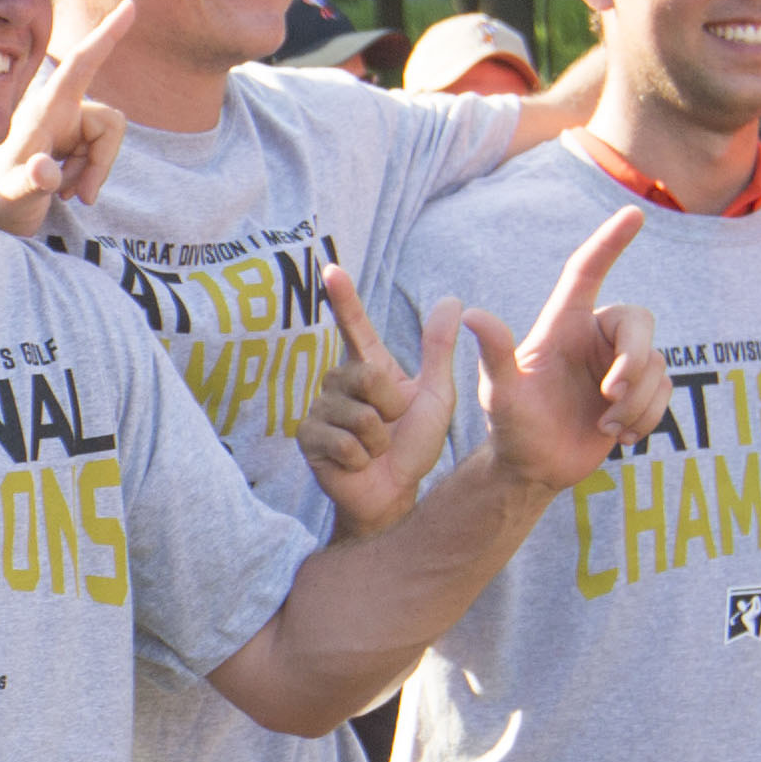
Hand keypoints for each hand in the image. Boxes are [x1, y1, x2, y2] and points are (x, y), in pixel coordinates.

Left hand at [0, 2, 129, 235]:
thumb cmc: (0, 200)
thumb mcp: (13, 195)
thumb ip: (31, 181)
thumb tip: (45, 170)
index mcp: (46, 109)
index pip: (80, 65)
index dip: (106, 36)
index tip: (129, 6)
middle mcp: (60, 112)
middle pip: (110, 122)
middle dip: (101, 162)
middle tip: (78, 194)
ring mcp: (68, 129)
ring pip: (107, 142)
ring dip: (91, 172)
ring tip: (62, 191)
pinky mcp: (74, 145)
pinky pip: (101, 156)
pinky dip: (89, 177)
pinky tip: (64, 191)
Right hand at [296, 266, 453, 538]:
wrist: (395, 493)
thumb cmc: (413, 446)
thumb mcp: (434, 395)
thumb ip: (437, 350)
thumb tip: (452, 299)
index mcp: (369, 368)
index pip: (355, 326)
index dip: (343, 298)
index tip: (331, 268)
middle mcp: (339, 383)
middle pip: (366, 375)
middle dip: (389, 406)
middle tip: (391, 427)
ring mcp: (320, 410)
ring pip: (357, 413)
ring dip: (377, 438)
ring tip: (374, 448)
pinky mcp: (308, 438)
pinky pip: (343, 441)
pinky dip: (361, 457)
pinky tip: (358, 463)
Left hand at [460, 209, 664, 494]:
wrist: (534, 468)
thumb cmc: (511, 426)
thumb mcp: (499, 392)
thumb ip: (495, 353)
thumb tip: (469, 313)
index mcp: (564, 323)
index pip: (589, 270)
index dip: (610, 241)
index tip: (635, 212)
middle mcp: (595, 336)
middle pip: (640, 322)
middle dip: (634, 361)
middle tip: (610, 396)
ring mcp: (619, 363)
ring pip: (657, 365)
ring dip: (636, 402)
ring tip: (606, 426)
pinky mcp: (639, 391)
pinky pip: (666, 391)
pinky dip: (647, 417)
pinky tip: (618, 435)